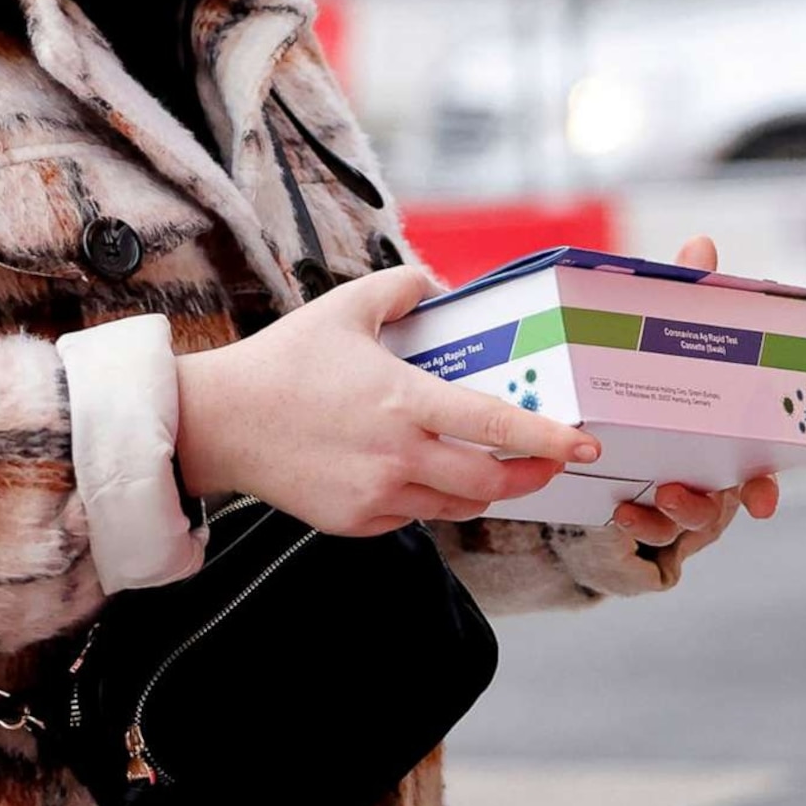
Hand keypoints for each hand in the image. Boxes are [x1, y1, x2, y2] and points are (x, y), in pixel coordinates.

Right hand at [174, 265, 603, 535]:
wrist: (220, 423)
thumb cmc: (283, 363)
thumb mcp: (345, 307)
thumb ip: (402, 287)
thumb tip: (438, 284)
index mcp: (405, 401)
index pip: (496, 426)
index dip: (548, 438)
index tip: (586, 444)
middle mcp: (399, 456)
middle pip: (490, 483)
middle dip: (532, 475)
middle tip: (552, 462)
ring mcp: (377, 496)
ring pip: (456, 505)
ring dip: (483, 489)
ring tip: (496, 468)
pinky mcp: (357, 522)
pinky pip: (414, 515)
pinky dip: (430, 499)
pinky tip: (423, 474)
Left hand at [609, 234, 805, 556]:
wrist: (586, 428)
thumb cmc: (648, 376)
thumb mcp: (662, 332)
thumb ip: (687, 296)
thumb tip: (701, 245)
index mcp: (736, 422)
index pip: (790, 431)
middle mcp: (720, 462)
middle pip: (754, 484)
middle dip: (762, 492)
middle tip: (759, 499)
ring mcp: (687, 492)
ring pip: (704, 515)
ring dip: (693, 510)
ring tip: (667, 493)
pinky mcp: (646, 512)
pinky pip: (651, 530)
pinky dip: (641, 525)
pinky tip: (624, 510)